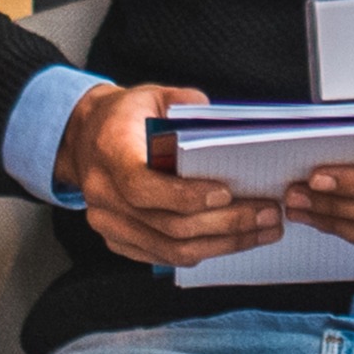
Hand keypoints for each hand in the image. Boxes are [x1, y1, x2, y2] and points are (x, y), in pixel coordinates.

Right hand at [67, 81, 283, 269]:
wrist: (85, 137)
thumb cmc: (126, 116)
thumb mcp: (154, 96)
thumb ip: (188, 104)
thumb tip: (230, 126)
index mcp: (109, 151)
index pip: (142, 186)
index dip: (185, 196)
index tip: (227, 193)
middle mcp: (102, 193)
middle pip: (167, 224)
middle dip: (225, 224)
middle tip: (268, 215)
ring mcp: (107, 222)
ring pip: (170, 249)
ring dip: (223, 244)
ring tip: (262, 232)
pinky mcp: (117, 240)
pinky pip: (163, 257)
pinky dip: (203, 251)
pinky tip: (235, 240)